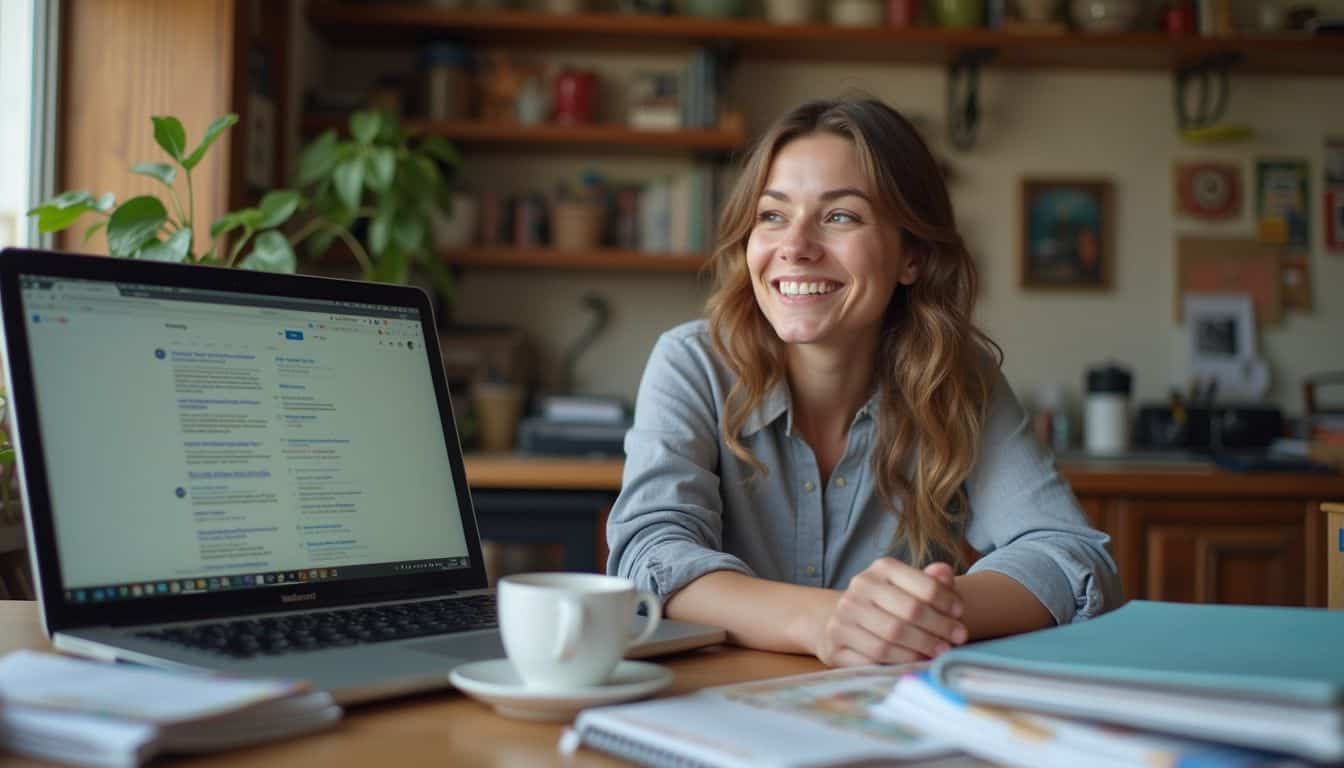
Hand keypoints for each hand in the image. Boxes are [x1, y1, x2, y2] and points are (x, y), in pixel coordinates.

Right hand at [814, 558, 967, 666]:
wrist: (842, 620)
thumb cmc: (888, 604)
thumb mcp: (909, 586)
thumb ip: (931, 581)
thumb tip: (945, 573)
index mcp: (882, 569)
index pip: (924, 585)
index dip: (947, 602)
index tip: (960, 614)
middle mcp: (859, 588)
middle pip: (909, 612)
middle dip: (939, 628)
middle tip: (958, 639)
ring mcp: (843, 617)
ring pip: (891, 638)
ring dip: (921, 649)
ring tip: (939, 653)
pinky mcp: (835, 645)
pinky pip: (872, 659)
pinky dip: (898, 664)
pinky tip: (915, 663)